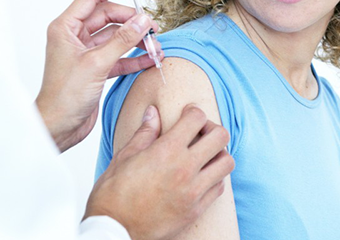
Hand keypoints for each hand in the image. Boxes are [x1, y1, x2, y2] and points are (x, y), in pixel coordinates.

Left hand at [35, 0, 162, 151]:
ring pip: (117, 36)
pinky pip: (120, 55)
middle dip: (133, 21)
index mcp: (66, 28)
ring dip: (137, 40)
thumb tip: (142, 20)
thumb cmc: (63, 97)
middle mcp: (75, 37)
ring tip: (155, 46)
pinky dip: (135, 56)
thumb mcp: (96, 64)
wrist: (58, 127)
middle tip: (153, 28)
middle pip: (109, 16)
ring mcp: (86, 52)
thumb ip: (122, 40)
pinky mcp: (96, 68)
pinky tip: (151, 59)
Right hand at [86, 105, 234, 239]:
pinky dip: (214, 178)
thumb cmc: (112, 196)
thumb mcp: (124, 158)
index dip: (193, 111)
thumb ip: (145, 133)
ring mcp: (193, 191)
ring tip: (203, 156)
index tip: (188, 114)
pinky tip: (200, 177)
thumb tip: (153, 112)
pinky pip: (219, 187)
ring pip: (226, 163)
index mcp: (166, 151)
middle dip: (211, 129)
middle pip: (221, 137)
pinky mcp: (196, 210)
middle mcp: (185, 169)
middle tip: (199, 133)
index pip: (196, 118)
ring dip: (218, 155)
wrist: (113, 232)